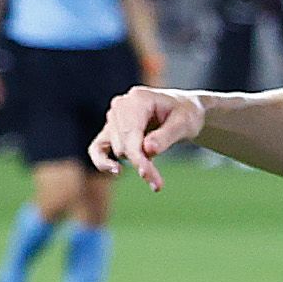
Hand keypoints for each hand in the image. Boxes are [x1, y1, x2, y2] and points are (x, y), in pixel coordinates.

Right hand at [89, 86, 207, 190]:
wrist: (182, 111)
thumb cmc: (185, 115)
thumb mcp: (184, 124)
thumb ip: (166, 136)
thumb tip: (147, 150)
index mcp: (138, 99)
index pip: (131, 134)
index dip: (138, 158)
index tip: (149, 177)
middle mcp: (120, 106)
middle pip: (123, 144)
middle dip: (140, 164)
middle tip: (158, 182)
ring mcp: (113, 117)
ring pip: (117, 150)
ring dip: (134, 164)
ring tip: (154, 174)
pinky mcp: (110, 130)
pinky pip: (97, 149)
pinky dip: (103, 162)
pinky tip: (116, 171)